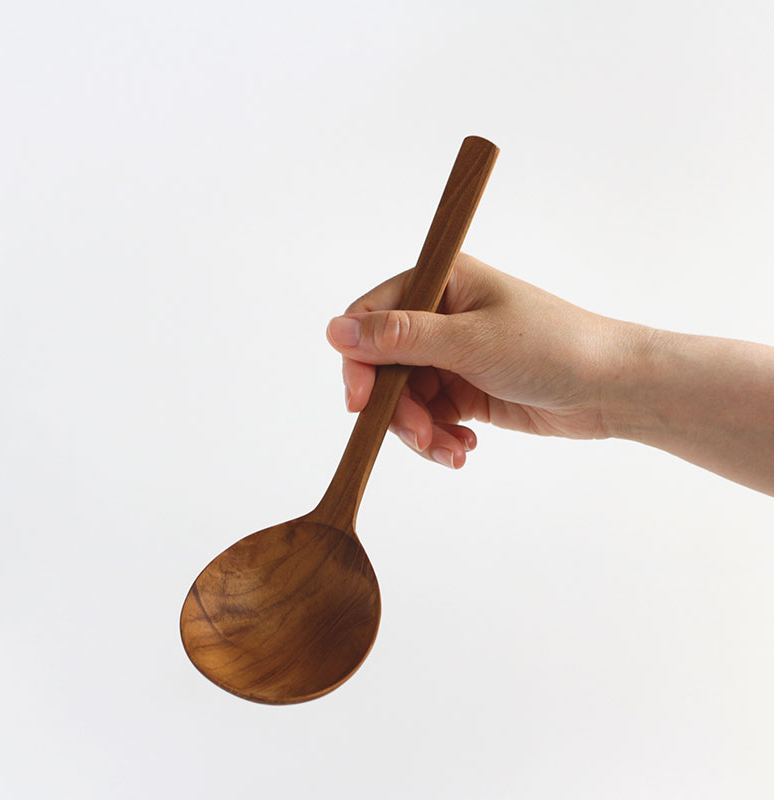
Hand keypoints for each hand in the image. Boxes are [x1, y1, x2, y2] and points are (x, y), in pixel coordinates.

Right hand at [326, 253, 633, 468]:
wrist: (611, 388)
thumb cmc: (552, 346)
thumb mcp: (470, 341)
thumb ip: (400, 339)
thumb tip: (335, 331)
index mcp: (441, 284)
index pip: (371, 317)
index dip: (359, 361)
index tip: (361, 404)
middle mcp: (440, 317)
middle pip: (384, 367)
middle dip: (397, 409)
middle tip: (422, 436)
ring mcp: (452, 356)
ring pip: (404, 399)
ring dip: (420, 431)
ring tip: (451, 450)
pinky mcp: (464, 390)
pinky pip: (430, 417)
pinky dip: (439, 438)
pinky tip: (463, 449)